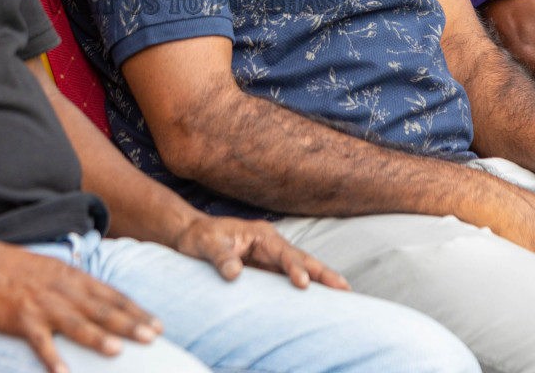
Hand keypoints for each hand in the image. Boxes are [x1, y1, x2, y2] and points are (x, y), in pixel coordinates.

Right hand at [0, 231, 161, 372]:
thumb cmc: (22, 269)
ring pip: (75, 323)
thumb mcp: (57, 271)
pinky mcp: (23, 320)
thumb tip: (106, 302)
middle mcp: (64, 291)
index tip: (159, 324)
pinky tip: (64, 372)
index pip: (113, 296)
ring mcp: (43, 306)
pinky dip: (52, 357)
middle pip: (101, 310)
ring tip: (117, 351)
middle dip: (129, 324)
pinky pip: (40, 342)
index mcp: (75, 278)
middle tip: (153, 336)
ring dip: (96, 338)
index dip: (137, 311)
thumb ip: (81, 286)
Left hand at [171, 214, 348, 288]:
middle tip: (344, 289)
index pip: (283, 253)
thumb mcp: (206, 245)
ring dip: (320, 281)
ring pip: (300, 269)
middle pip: (302, 259)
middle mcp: (271, 245)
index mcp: (261, 234)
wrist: (190, 237)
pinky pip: (288, 280)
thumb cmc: (199, 238)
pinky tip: (317, 300)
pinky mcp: (266, 270)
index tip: (303, 284)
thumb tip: (235, 273)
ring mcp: (271, 258)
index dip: (294, 268)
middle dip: (323, 273)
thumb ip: (221, 257)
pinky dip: (305, 288)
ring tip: (342, 295)